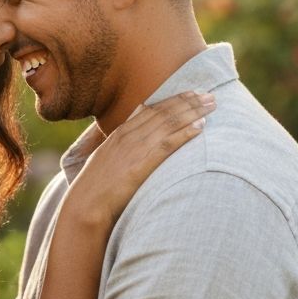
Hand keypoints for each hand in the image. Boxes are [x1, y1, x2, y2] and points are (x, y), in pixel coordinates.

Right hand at [69, 90, 214, 226]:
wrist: (85, 205)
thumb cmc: (94, 188)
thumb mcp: (104, 158)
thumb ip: (120, 142)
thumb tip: (133, 130)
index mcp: (119, 134)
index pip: (151, 110)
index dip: (173, 100)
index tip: (191, 93)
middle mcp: (128, 136)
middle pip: (164, 113)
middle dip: (189, 102)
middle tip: (210, 95)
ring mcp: (135, 149)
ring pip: (169, 123)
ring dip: (193, 112)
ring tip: (212, 105)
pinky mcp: (141, 164)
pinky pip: (168, 143)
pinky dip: (185, 133)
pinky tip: (201, 126)